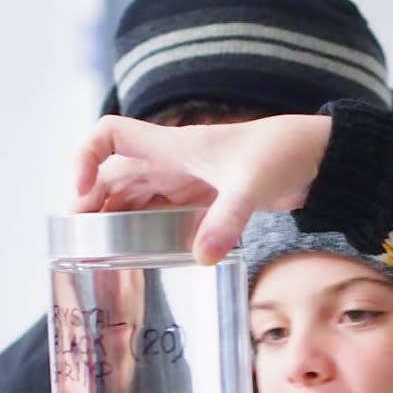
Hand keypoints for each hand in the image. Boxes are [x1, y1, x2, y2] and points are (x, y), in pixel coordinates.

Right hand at [70, 113, 332, 264]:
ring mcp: (186, 181)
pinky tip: (143, 255)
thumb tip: (201, 258)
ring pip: (136, 197)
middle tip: (79, 240)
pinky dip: (148, 231)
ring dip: (116, 219)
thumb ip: (226, 221)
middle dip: (92, 202)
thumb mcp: (251, 188)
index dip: (85, 156)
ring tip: (99, 253)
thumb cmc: (279, 155)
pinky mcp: (205, 201)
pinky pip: (165, 214)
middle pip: (113, 176)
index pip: (108, 135)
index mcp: (169, 146)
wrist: (313, 157)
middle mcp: (170, 162)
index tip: (80, 188)